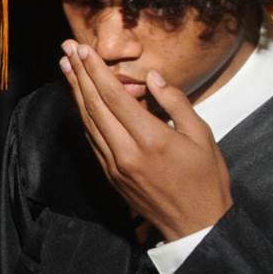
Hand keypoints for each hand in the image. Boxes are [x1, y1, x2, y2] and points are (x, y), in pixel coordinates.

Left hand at [61, 41, 232, 242]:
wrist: (196, 224)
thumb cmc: (206, 178)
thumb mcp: (202, 135)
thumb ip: (175, 103)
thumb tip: (152, 77)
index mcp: (151, 138)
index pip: (114, 96)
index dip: (95, 70)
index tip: (83, 49)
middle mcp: (126, 151)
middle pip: (94, 105)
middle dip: (78, 74)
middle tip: (66, 50)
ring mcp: (114, 165)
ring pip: (87, 122)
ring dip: (75, 92)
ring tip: (66, 68)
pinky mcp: (110, 175)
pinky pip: (91, 139)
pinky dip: (83, 116)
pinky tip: (79, 99)